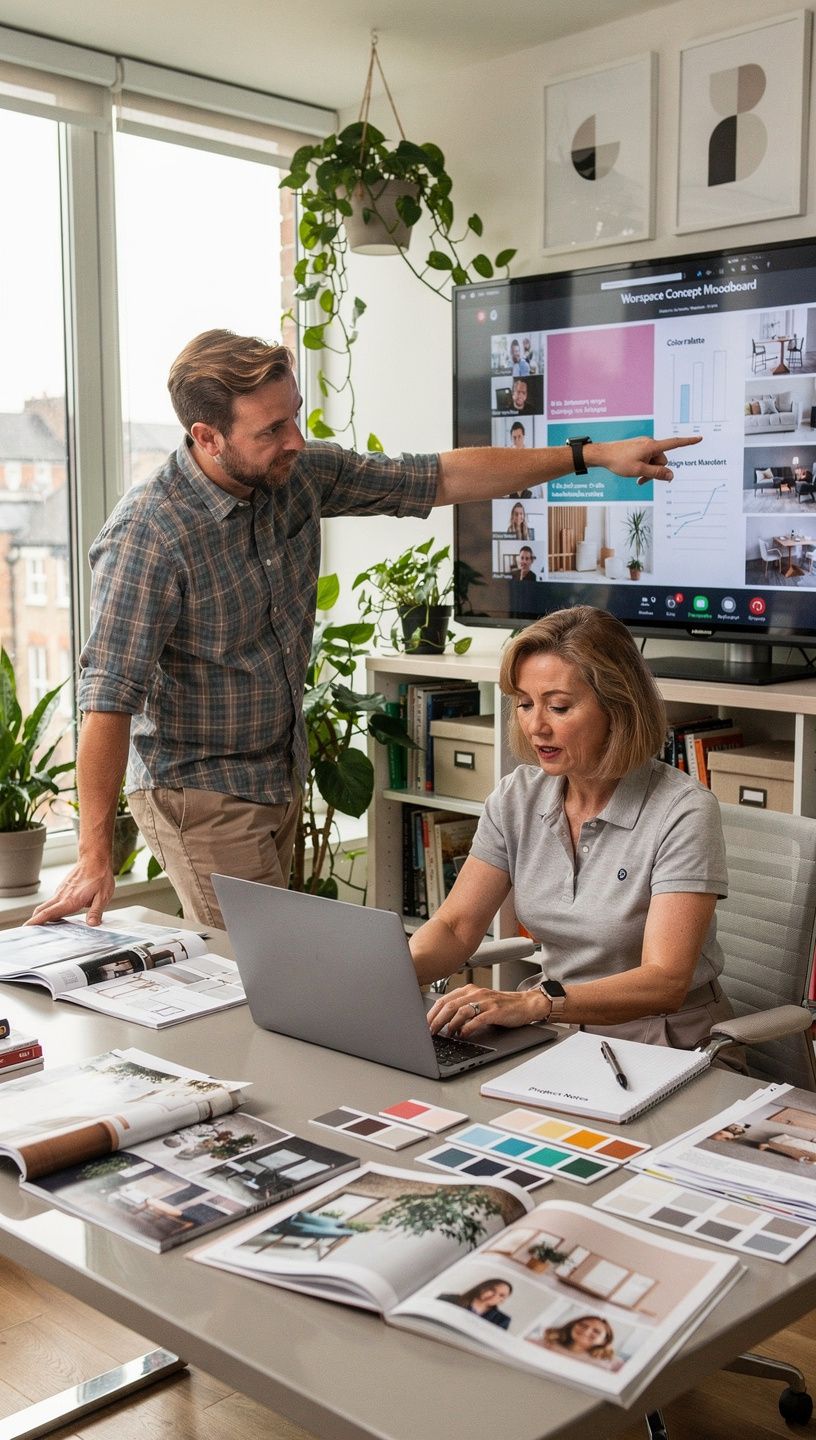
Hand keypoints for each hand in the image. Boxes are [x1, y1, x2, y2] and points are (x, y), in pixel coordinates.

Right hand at [27, 859, 115, 926]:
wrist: (95, 858)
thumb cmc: (99, 876)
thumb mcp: (103, 896)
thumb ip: (96, 911)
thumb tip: (92, 924)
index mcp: (70, 901)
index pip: (48, 913)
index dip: (36, 922)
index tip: (26, 928)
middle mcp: (62, 896)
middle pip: (42, 910)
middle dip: (34, 920)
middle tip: (30, 932)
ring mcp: (61, 891)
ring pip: (47, 905)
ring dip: (43, 915)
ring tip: (45, 928)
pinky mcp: (63, 888)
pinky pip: (54, 901)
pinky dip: (51, 909)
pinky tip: (58, 915)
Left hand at [427, 983, 545, 1037]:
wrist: (525, 1004)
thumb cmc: (500, 1006)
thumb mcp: (479, 1003)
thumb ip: (463, 1009)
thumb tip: (443, 1024)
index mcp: (469, 990)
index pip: (444, 1000)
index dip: (432, 1013)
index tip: (425, 1025)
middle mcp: (476, 993)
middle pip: (450, 1005)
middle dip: (437, 1020)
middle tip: (430, 1032)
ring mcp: (486, 1001)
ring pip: (461, 1011)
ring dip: (450, 1024)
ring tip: (445, 1034)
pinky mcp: (495, 1011)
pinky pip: (477, 1019)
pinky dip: (467, 1028)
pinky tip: (463, 1034)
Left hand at [597, 434, 701, 483]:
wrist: (603, 454)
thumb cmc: (619, 461)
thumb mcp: (639, 471)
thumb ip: (657, 473)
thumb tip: (671, 475)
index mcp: (652, 446)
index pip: (674, 443)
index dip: (688, 442)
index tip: (699, 438)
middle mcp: (650, 443)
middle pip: (662, 460)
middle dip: (656, 471)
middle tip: (641, 480)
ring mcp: (644, 446)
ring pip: (654, 462)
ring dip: (648, 471)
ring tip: (636, 478)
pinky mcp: (638, 448)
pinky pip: (647, 459)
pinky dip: (643, 467)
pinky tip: (634, 472)